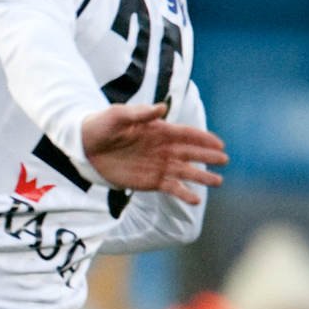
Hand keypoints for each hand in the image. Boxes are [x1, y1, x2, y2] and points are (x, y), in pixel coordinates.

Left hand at [82, 103, 226, 204]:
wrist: (84, 147)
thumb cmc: (101, 126)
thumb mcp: (118, 115)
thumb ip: (139, 113)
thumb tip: (161, 108)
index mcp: (159, 131)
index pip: (187, 134)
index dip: (203, 138)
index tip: (219, 143)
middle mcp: (163, 149)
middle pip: (191, 153)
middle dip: (208, 157)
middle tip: (224, 160)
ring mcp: (158, 166)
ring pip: (185, 172)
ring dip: (201, 177)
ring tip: (218, 182)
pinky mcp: (150, 181)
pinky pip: (171, 188)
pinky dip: (183, 194)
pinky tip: (195, 200)